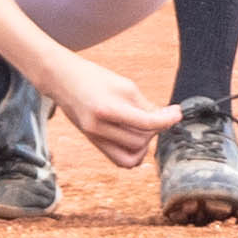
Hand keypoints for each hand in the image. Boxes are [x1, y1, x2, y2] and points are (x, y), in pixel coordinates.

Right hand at [45, 55, 179, 168]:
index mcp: (107, 109)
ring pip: (133, 155)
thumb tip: (165, 120)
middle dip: (155, 129)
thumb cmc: (94, 77)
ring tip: (145, 127)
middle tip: (157, 114)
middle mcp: (99, 128)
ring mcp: (94, 137)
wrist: (60, 79)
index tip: (178, 112)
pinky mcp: (93, 142)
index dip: (167, 119)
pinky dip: (134, 154)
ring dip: (145, 143)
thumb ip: (144, 105)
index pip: (146, 123)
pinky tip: (137, 140)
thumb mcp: (123, 85)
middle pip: (141, 140)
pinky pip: (121, 160)